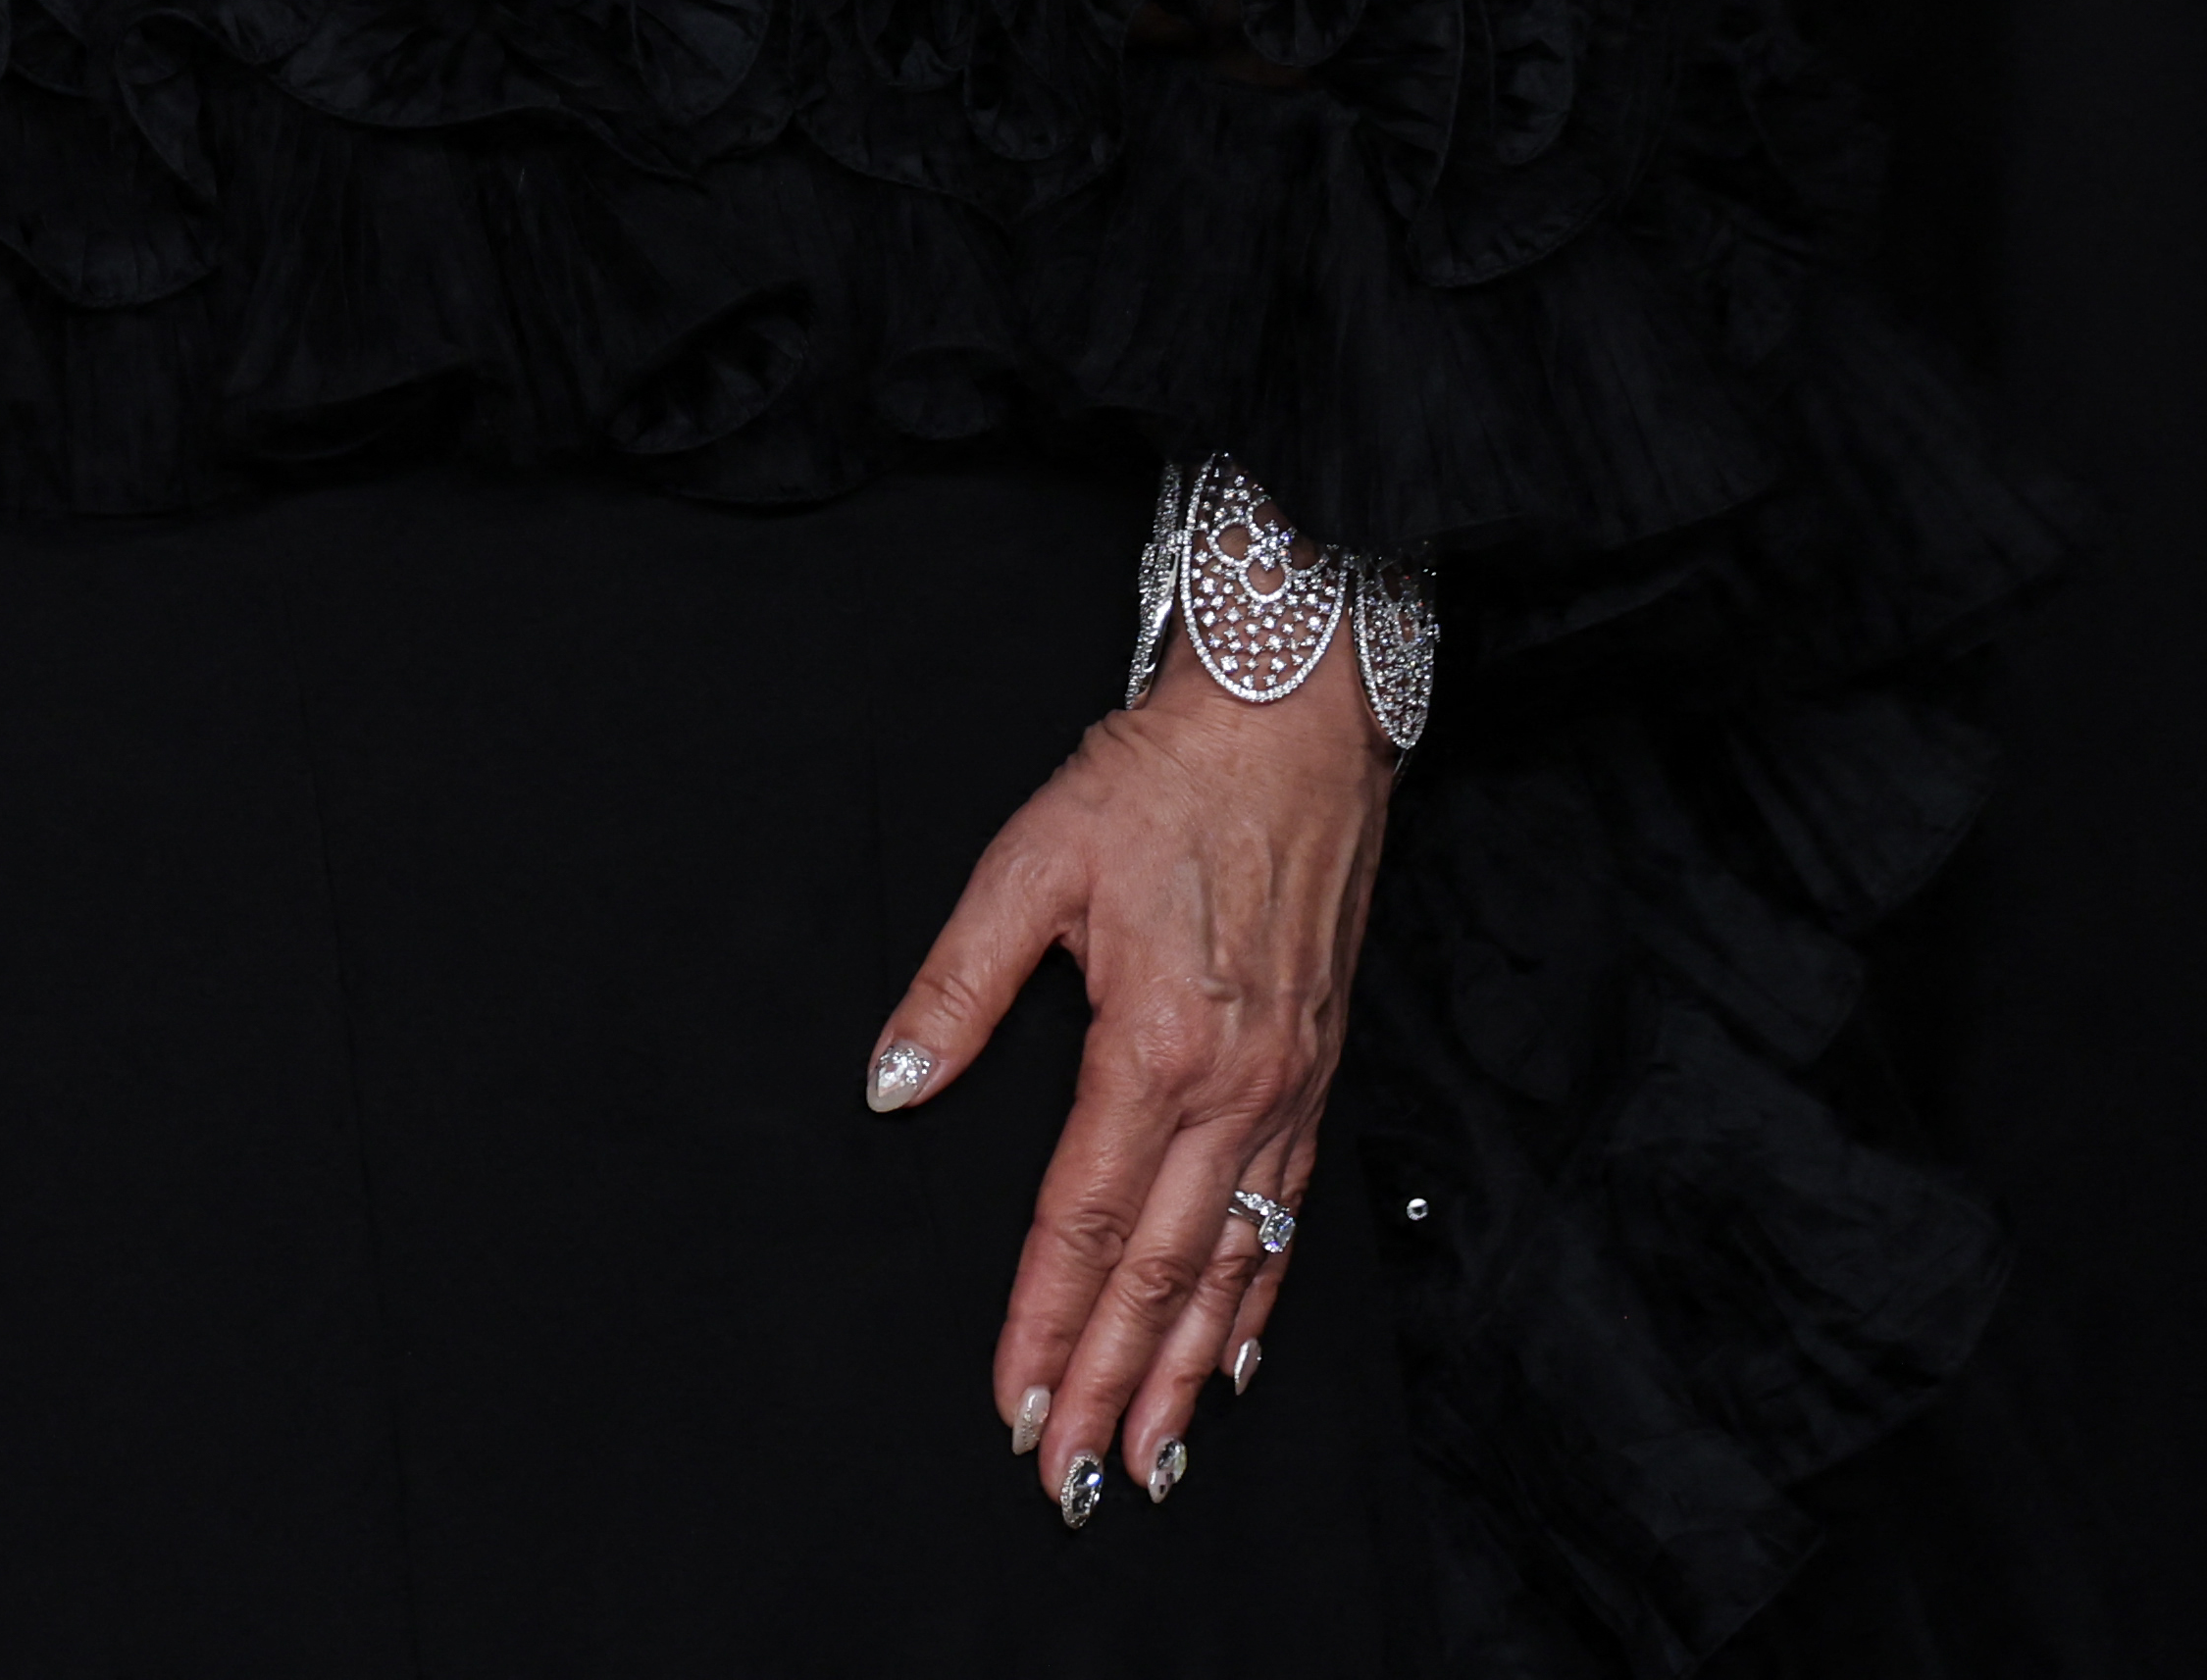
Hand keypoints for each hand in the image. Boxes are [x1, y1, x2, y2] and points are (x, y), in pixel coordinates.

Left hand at [864, 639, 1393, 1524]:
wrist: (1296, 726)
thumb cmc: (1161, 783)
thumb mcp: (1029, 861)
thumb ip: (956, 984)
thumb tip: (891, 1083)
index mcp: (1154, 1048)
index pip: (1082, 1223)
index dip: (1044, 1324)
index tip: (1013, 1403)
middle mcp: (1234, 1091)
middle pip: (1160, 1271)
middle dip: (1111, 1385)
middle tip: (1073, 1480)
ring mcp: (1286, 1091)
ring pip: (1230, 1263)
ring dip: (1186, 1371)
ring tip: (1152, 1459)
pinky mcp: (1315, 1075)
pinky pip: (1285, 1216)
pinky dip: (1258, 1299)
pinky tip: (1236, 1357)